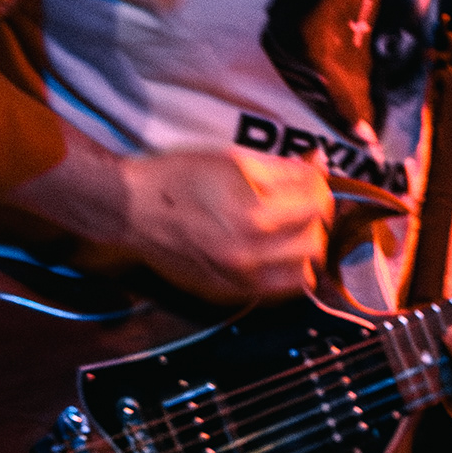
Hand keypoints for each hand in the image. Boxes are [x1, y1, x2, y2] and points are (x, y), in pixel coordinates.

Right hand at [115, 148, 332, 302]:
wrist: (132, 209)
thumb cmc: (177, 177)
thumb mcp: (232, 159)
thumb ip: (281, 168)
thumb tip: (317, 167)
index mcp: (253, 214)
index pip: (317, 203)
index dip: (319, 184)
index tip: (310, 176)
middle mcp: (250, 254)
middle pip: (316, 241)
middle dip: (314, 217)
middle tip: (300, 200)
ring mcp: (239, 280)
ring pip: (303, 274)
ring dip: (303, 249)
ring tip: (288, 228)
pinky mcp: (228, 294)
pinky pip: (276, 291)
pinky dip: (283, 271)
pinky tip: (270, 250)